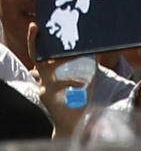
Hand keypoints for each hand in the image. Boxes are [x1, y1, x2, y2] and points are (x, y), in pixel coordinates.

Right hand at [27, 23, 85, 137]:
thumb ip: (89, 63)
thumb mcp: (86, 78)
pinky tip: (81, 86)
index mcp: (50, 73)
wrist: (74, 123)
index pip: (42, 54)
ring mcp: (44, 88)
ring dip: (66, 65)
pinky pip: (59, 84)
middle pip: (37, 57)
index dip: (36, 40)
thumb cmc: (79, 99)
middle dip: (34, 41)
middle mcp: (44, 79)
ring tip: (80, 68)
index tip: (36, 26)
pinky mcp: (47, 97)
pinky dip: (72, 83)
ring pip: (50, 69)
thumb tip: (97, 47)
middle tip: (36, 28)